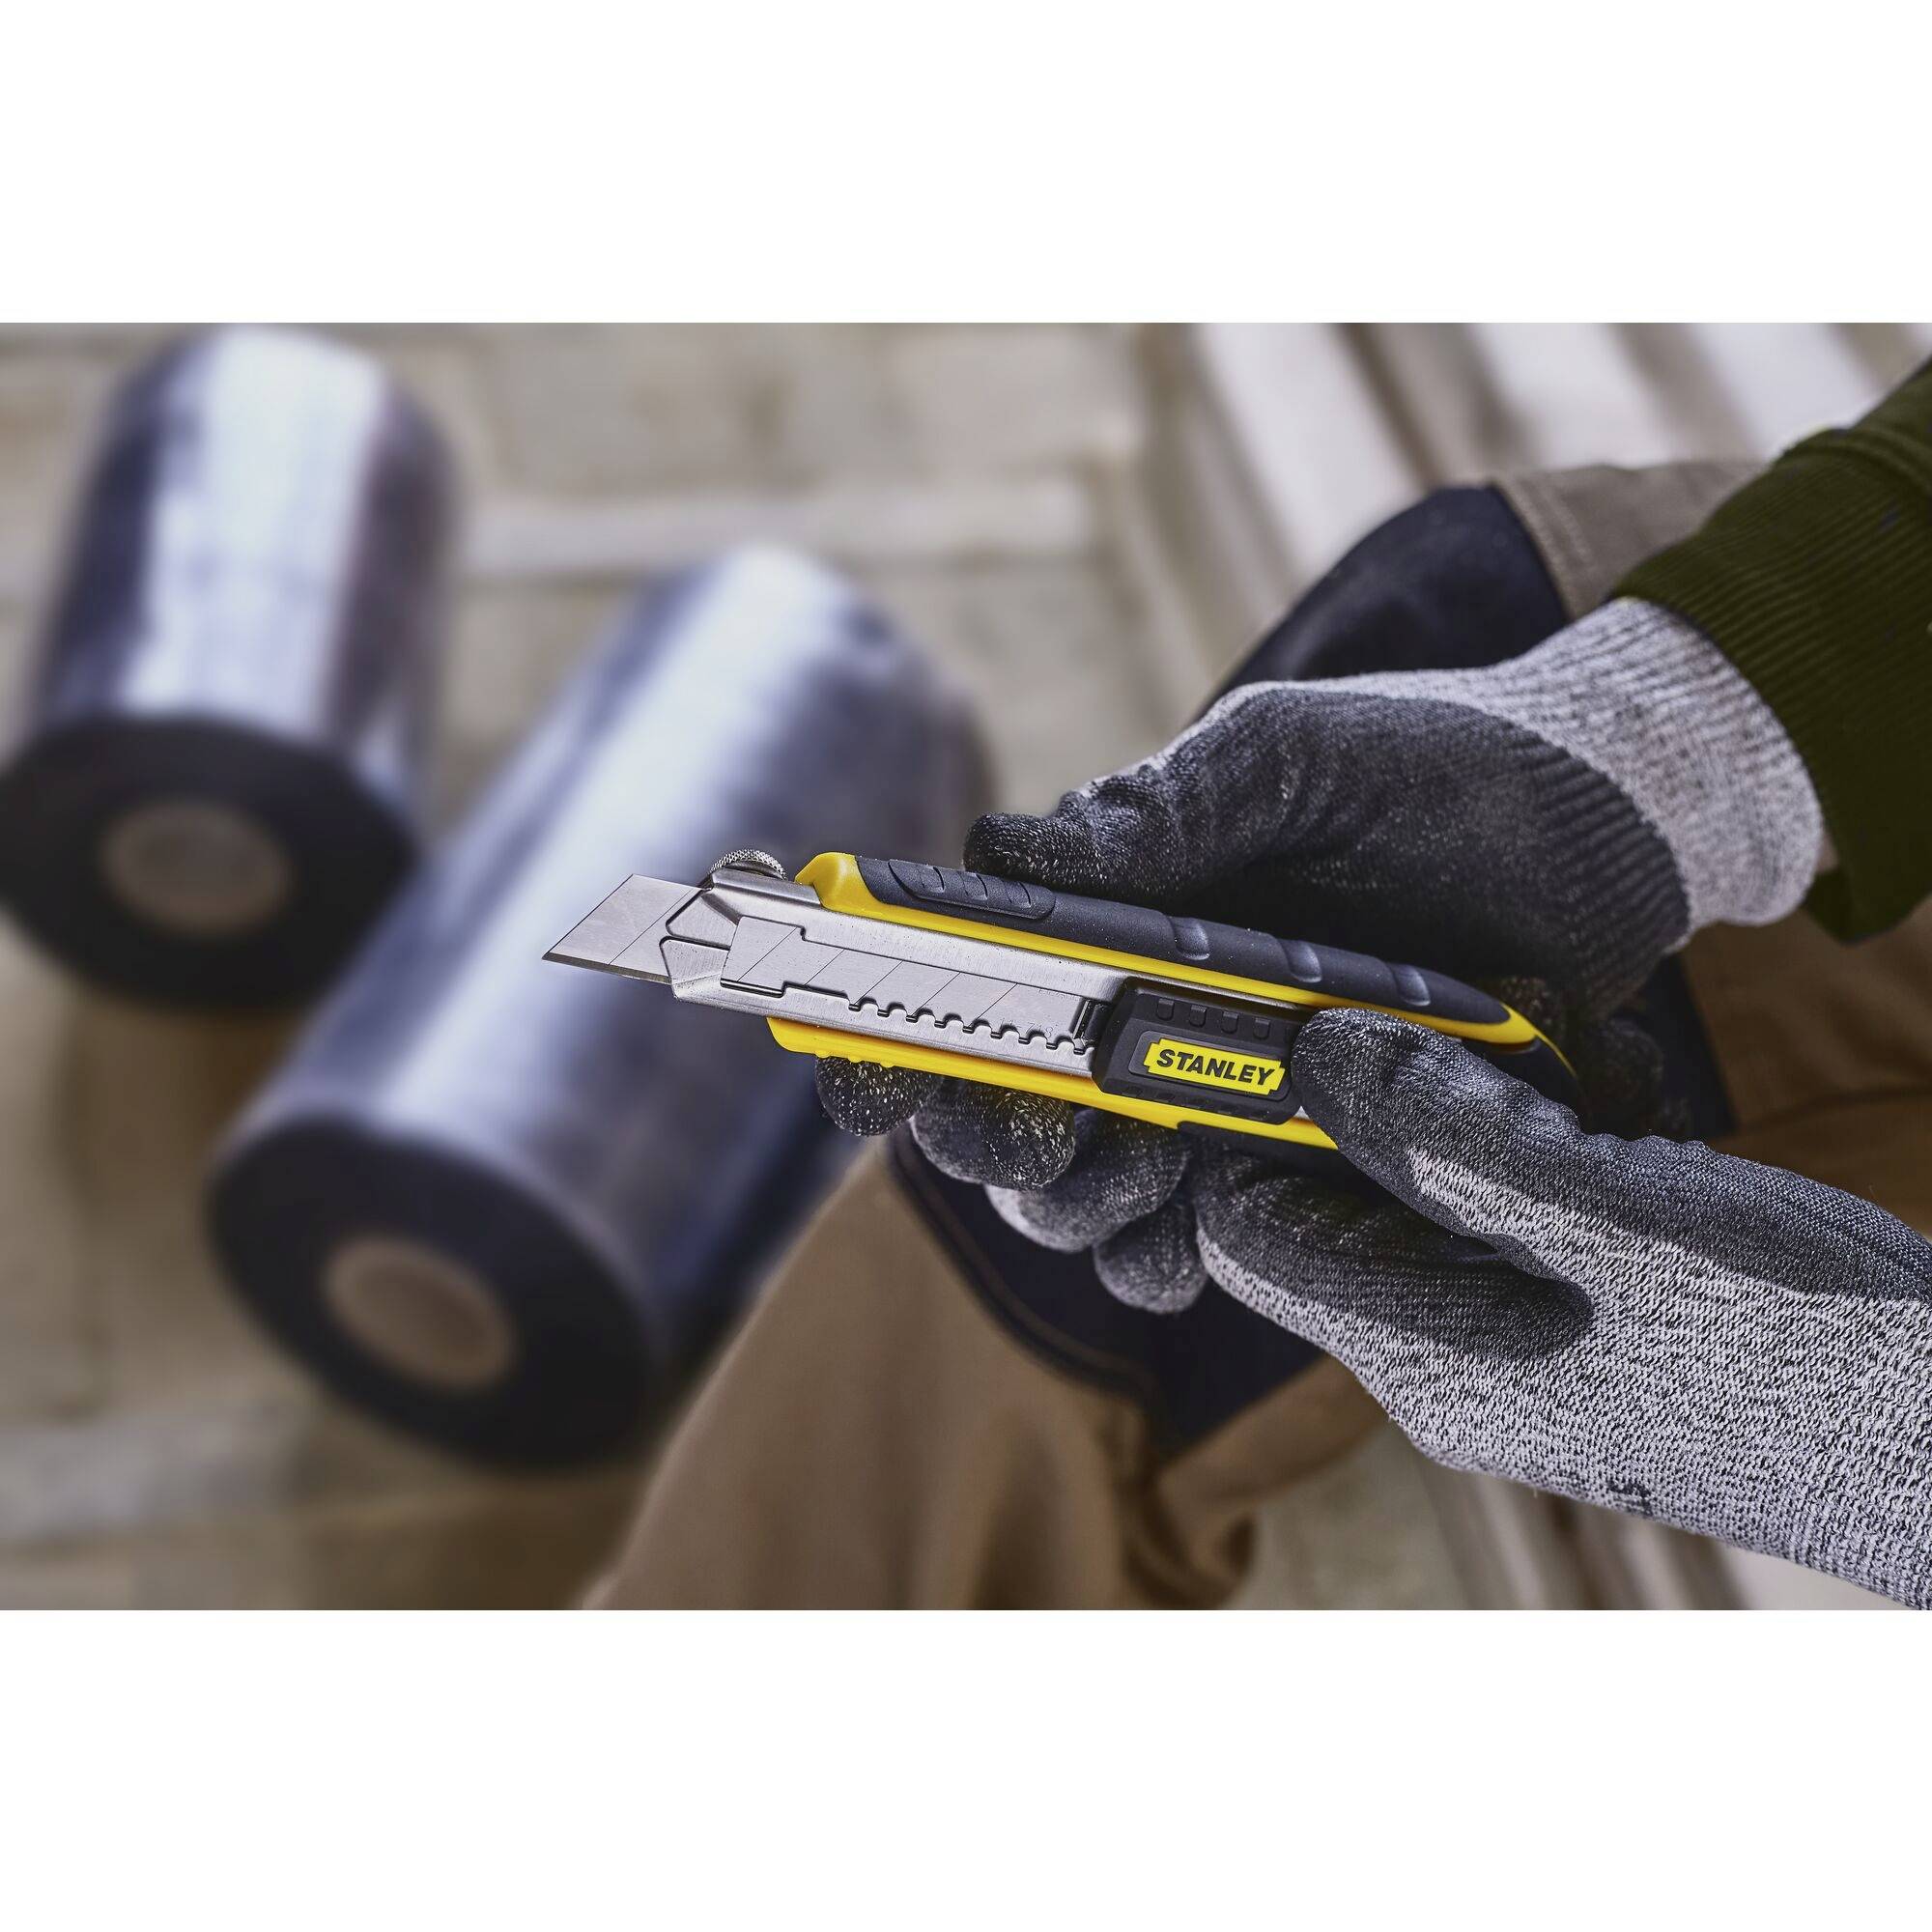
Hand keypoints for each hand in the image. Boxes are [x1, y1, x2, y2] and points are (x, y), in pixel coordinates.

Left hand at [1194, 1006, 1931, 1605]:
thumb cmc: (1811, 1357)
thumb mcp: (1614, 1221)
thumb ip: (1451, 1136)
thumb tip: (1322, 1057)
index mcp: (1426, 1354)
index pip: (1248, 1227)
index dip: (1247, 1119)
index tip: (1289, 1011)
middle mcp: (1454, 1355)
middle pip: (1350, 1191)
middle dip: (1404, 1084)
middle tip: (1495, 1014)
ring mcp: (1525, 1337)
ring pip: (1449, 1181)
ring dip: (1505, 1099)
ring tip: (1599, 1066)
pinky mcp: (1590, 1311)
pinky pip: (1528, 1203)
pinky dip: (1568, 1138)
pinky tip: (1640, 1112)